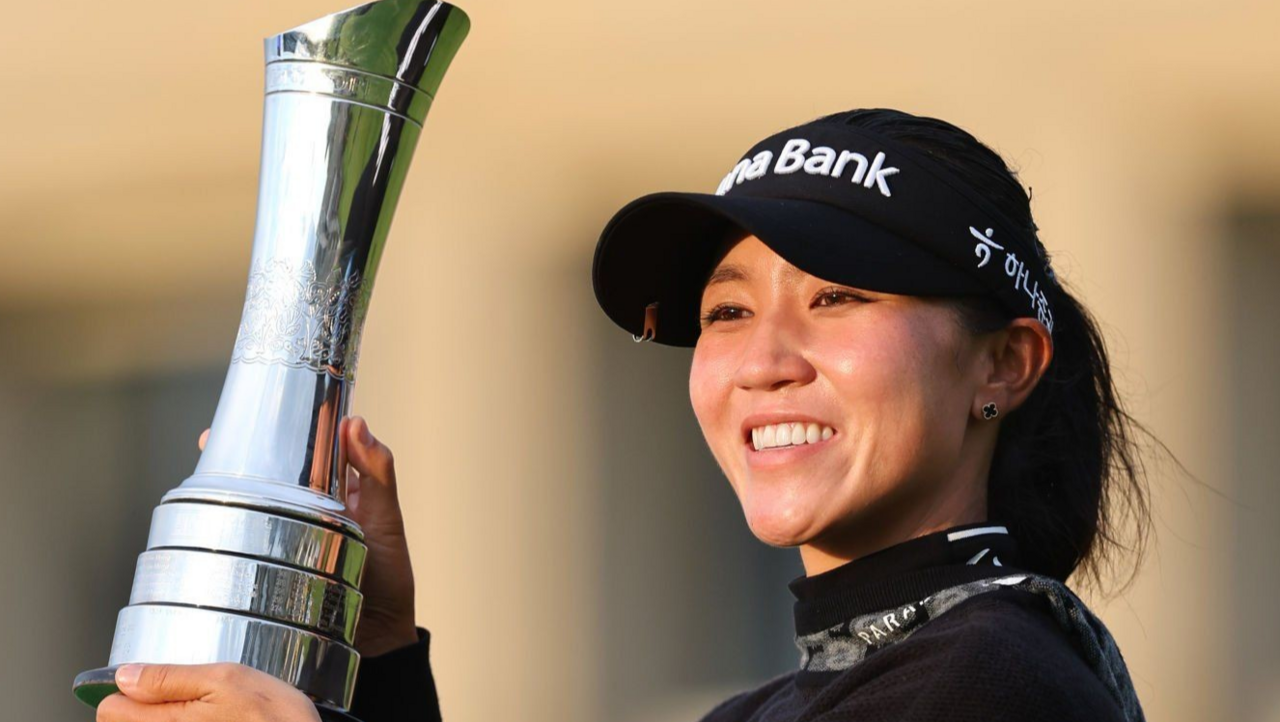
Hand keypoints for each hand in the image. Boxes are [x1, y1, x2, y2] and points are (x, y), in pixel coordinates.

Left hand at [98, 662, 319, 721]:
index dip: (127, 689)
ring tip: (198, 715)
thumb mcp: (226, 678)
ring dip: (160, 720)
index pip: (108, 710)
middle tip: (179, 700)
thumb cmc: (275, 717)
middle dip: (141, 709)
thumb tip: (125, 675)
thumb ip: (170, 677)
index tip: (149, 684)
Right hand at [198, 416, 417, 656]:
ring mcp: (286, 539)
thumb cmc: (389, 578)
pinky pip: (244, 542)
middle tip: (211, 442)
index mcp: (337, 491)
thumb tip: (355, 422)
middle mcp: (308, 511)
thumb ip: (378, 472)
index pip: (305, 450)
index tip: (253, 410)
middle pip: (269, 476)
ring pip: (252, 506)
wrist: (377, 642)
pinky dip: (223, 529)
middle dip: (239, 457)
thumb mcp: (386, 519)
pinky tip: (202, 520)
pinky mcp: (270, 566)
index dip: (279, 429)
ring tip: (202, 476)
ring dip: (225, 491)